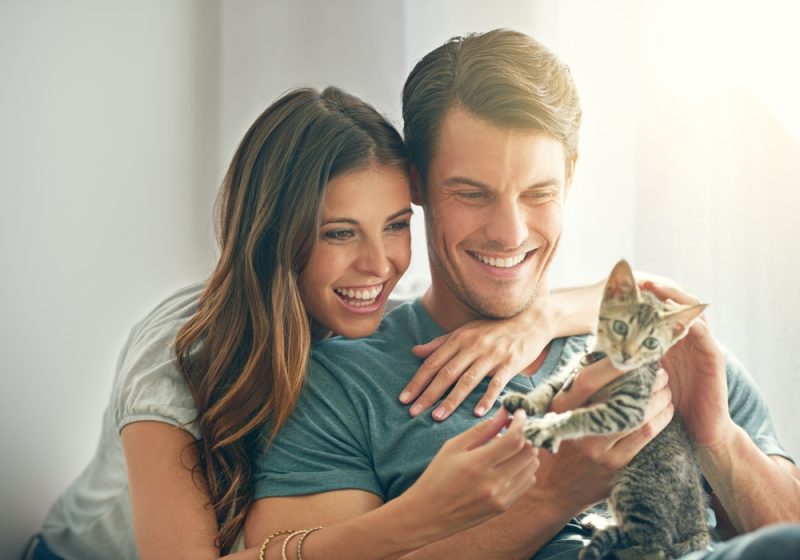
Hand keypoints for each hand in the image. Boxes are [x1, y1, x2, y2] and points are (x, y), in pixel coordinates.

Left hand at [401, 285, 601, 420]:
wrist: (531, 321)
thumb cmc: (494, 329)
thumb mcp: (466, 331)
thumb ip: (440, 343)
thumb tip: (415, 352)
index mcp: (459, 338)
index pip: (433, 362)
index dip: (417, 381)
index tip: (404, 398)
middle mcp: (473, 346)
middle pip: (446, 373)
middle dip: (428, 394)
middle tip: (413, 412)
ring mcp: (492, 355)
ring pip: (467, 380)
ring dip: (451, 400)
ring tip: (437, 417)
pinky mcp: (510, 364)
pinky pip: (496, 383)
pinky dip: (486, 398)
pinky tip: (476, 413)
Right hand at [402, 409, 538, 537]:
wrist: (428, 515)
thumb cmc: (436, 477)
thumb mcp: (453, 447)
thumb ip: (481, 430)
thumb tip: (504, 413)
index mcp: (476, 464)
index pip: (514, 440)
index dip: (522, 422)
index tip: (519, 413)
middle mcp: (492, 483)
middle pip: (529, 452)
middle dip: (526, 434)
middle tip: (516, 427)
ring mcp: (500, 497)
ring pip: (532, 466)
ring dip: (527, 451)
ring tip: (511, 445)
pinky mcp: (503, 507)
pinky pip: (527, 482)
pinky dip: (524, 467)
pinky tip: (509, 463)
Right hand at [533, 359, 674, 510]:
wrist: (551, 490)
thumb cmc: (555, 444)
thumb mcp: (555, 415)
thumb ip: (574, 392)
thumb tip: (602, 360)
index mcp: (561, 410)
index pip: (588, 380)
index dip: (612, 365)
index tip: (631, 355)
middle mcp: (579, 428)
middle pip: (620, 398)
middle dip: (646, 382)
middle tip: (659, 371)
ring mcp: (598, 449)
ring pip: (639, 418)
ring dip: (658, 400)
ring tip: (665, 390)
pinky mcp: (616, 465)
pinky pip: (645, 437)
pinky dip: (660, 420)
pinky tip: (666, 411)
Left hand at [642, 281, 733, 449]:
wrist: (702, 430)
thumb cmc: (670, 404)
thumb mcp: (645, 378)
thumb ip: (632, 361)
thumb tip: (599, 350)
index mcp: (672, 341)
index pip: (660, 311)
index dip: (646, 298)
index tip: (626, 287)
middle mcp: (688, 340)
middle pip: (677, 306)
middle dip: (660, 291)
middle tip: (642, 281)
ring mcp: (703, 347)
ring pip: (692, 314)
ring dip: (676, 299)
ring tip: (658, 290)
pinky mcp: (714, 359)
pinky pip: (705, 336)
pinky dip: (693, 323)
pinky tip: (680, 316)